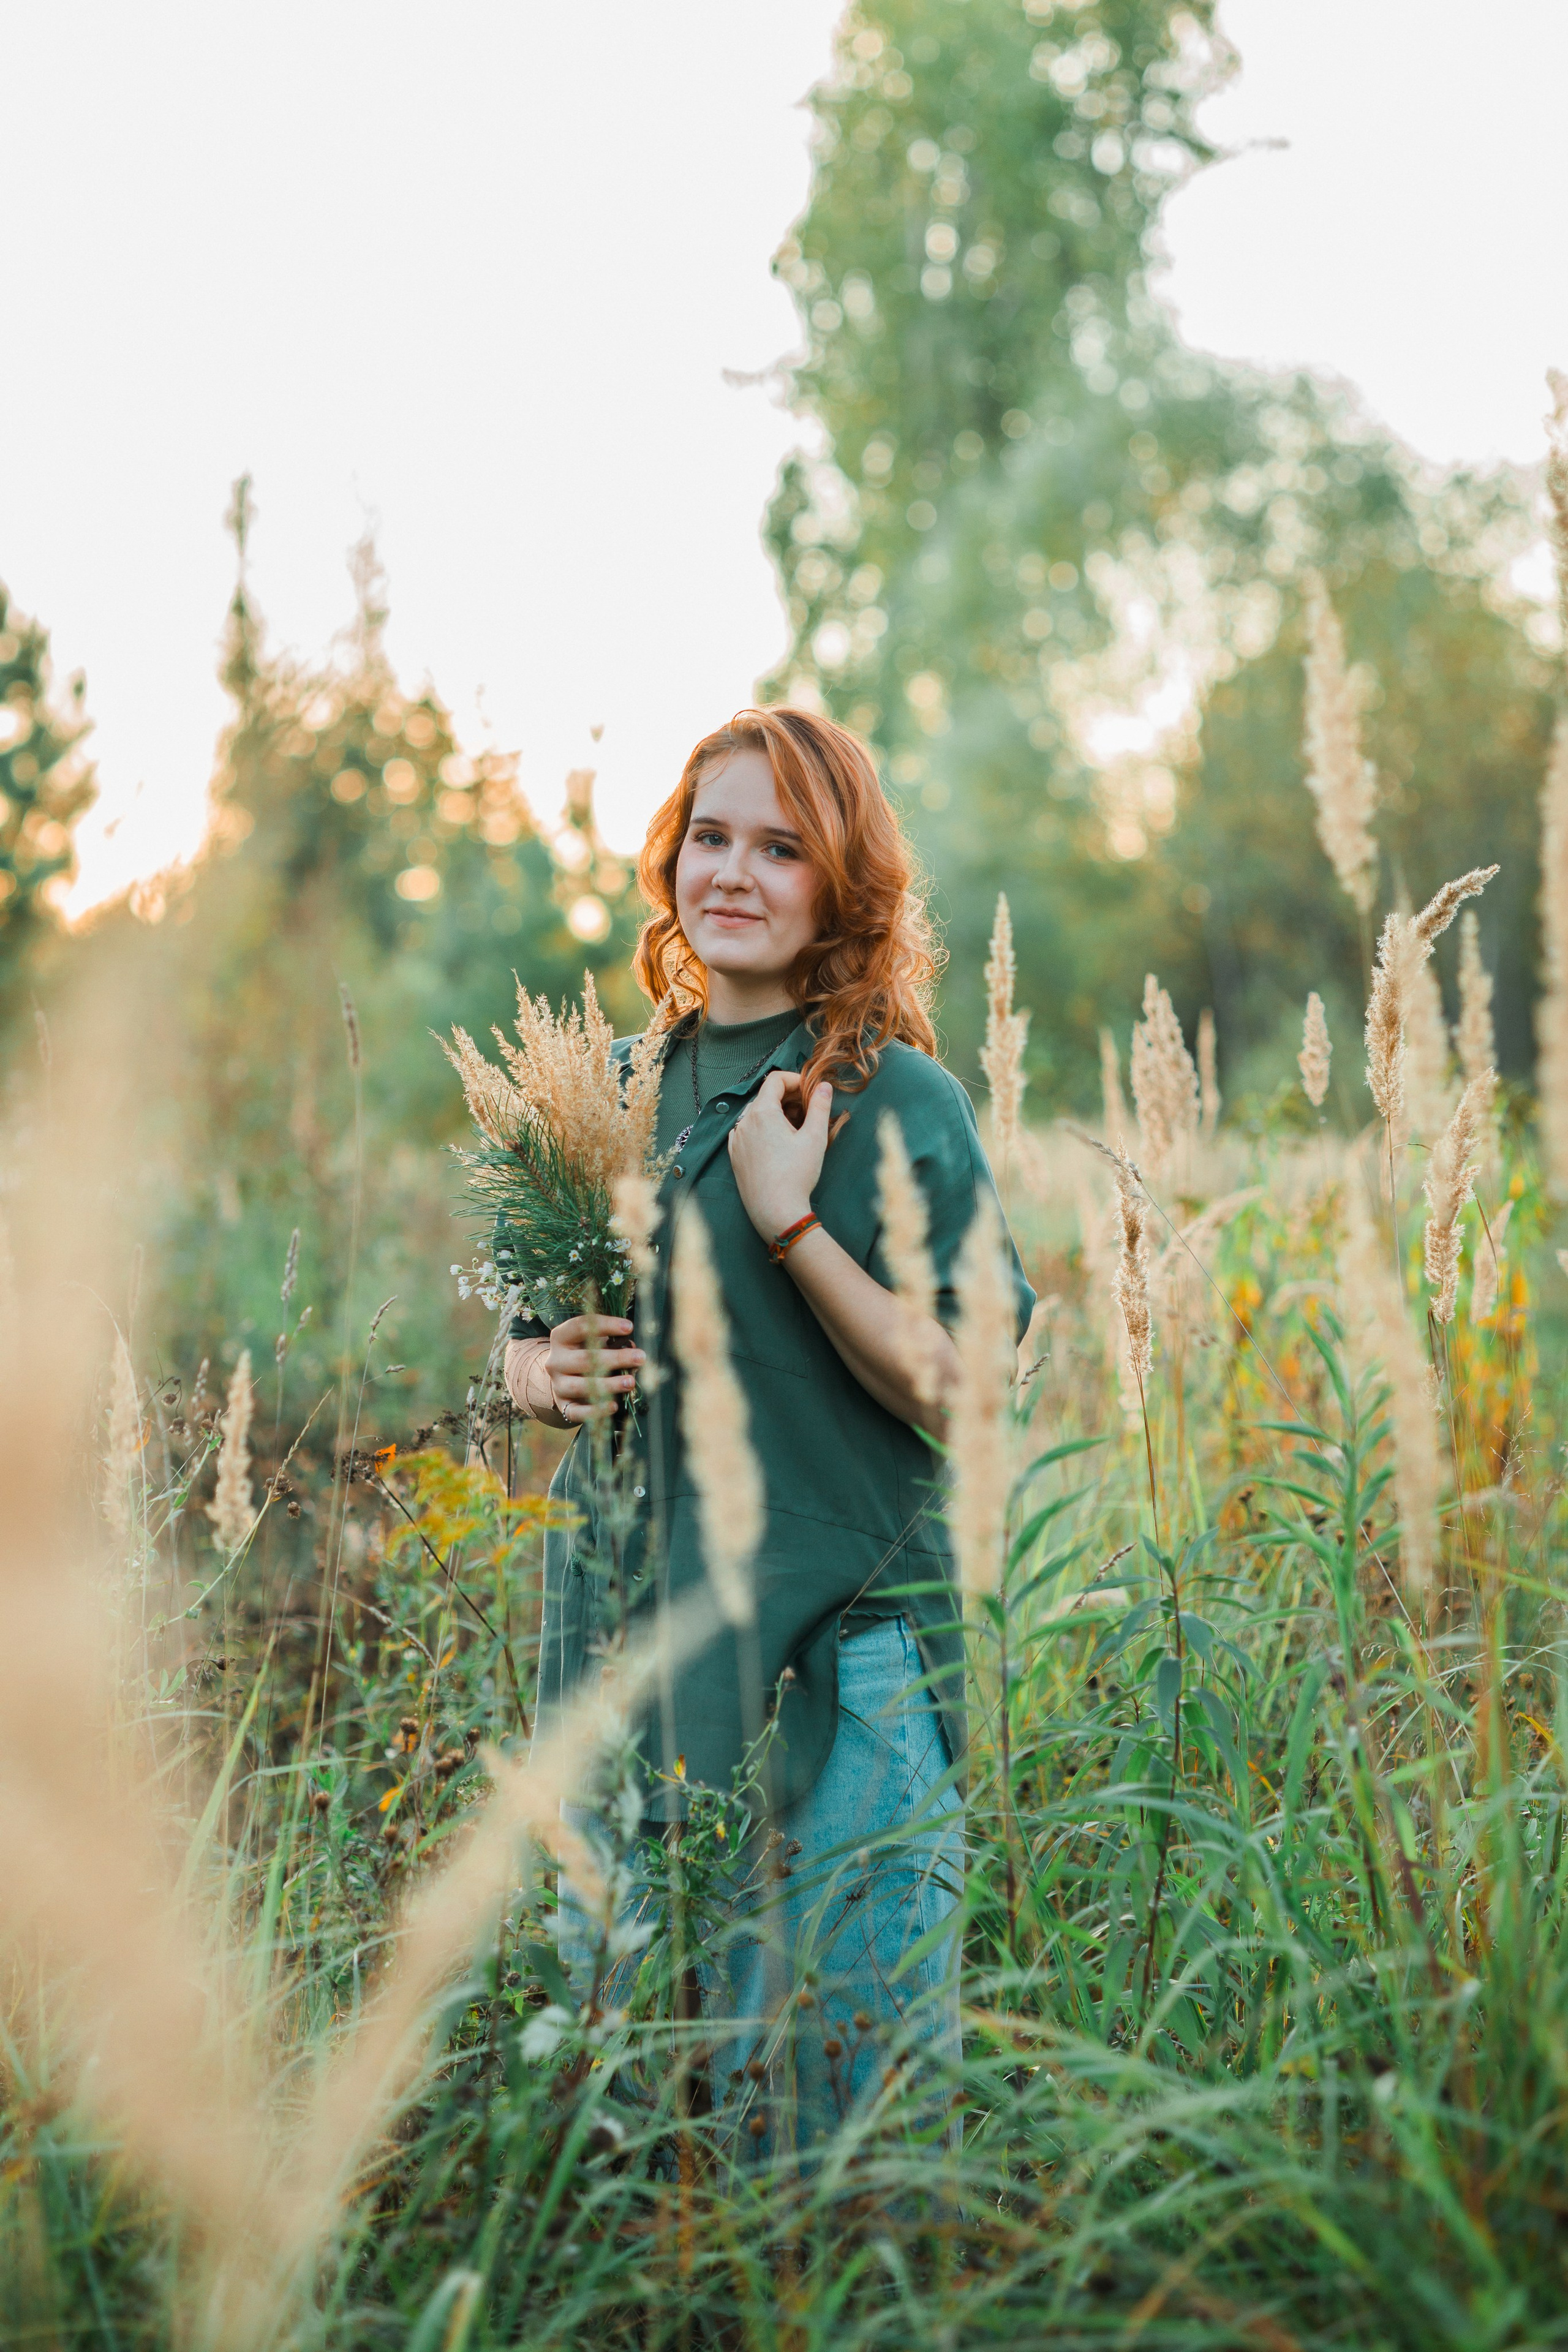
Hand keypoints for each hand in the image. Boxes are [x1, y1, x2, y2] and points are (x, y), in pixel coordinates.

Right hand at [545, 1313, 643, 1424]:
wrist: (564, 1379)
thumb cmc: (585, 1353)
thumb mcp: (594, 1343)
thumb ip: (611, 1343)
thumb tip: (633, 1350)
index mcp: (561, 1338)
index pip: (580, 1326)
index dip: (606, 1325)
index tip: (629, 1327)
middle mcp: (555, 1361)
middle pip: (584, 1359)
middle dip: (615, 1358)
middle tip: (640, 1358)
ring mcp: (558, 1384)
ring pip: (580, 1386)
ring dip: (609, 1384)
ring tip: (630, 1382)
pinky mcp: (564, 1405)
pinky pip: (577, 1411)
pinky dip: (595, 1410)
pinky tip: (613, 1406)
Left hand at [727, 1071, 833, 1240]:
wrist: (776, 1211)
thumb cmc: (797, 1175)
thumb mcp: (815, 1138)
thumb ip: (820, 1107)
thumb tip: (824, 1086)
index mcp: (762, 1112)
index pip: (775, 1080)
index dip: (795, 1080)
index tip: (810, 1092)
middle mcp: (743, 1122)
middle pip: (765, 1096)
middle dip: (788, 1098)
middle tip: (808, 1111)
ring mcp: (736, 1140)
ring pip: (756, 1114)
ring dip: (775, 1114)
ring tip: (795, 1130)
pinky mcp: (734, 1156)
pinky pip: (747, 1132)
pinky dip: (762, 1130)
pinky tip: (777, 1144)